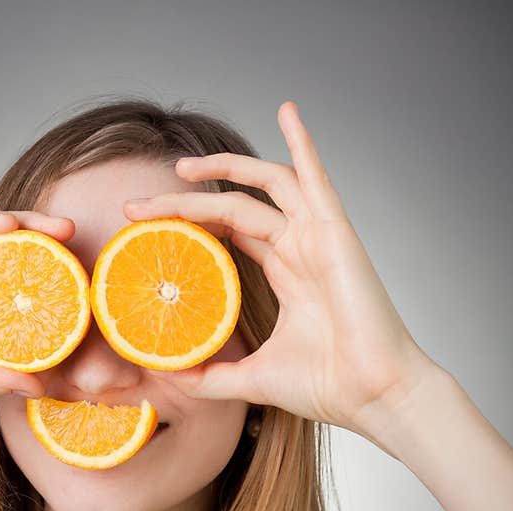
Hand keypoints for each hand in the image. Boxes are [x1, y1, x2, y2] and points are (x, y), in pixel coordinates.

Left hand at [123, 100, 435, 450]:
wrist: (373, 397)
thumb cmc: (326, 386)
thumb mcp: (251, 378)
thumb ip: (209, 376)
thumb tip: (167, 378)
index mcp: (285, 273)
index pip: (230, 232)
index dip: (191, 224)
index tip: (146, 227)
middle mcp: (300, 248)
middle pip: (235, 206)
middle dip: (187, 201)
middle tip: (140, 205)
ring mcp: (318, 237)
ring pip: (267, 184)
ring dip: (226, 167)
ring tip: (180, 168)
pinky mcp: (337, 233)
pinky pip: (317, 178)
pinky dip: (304, 142)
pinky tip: (288, 111)